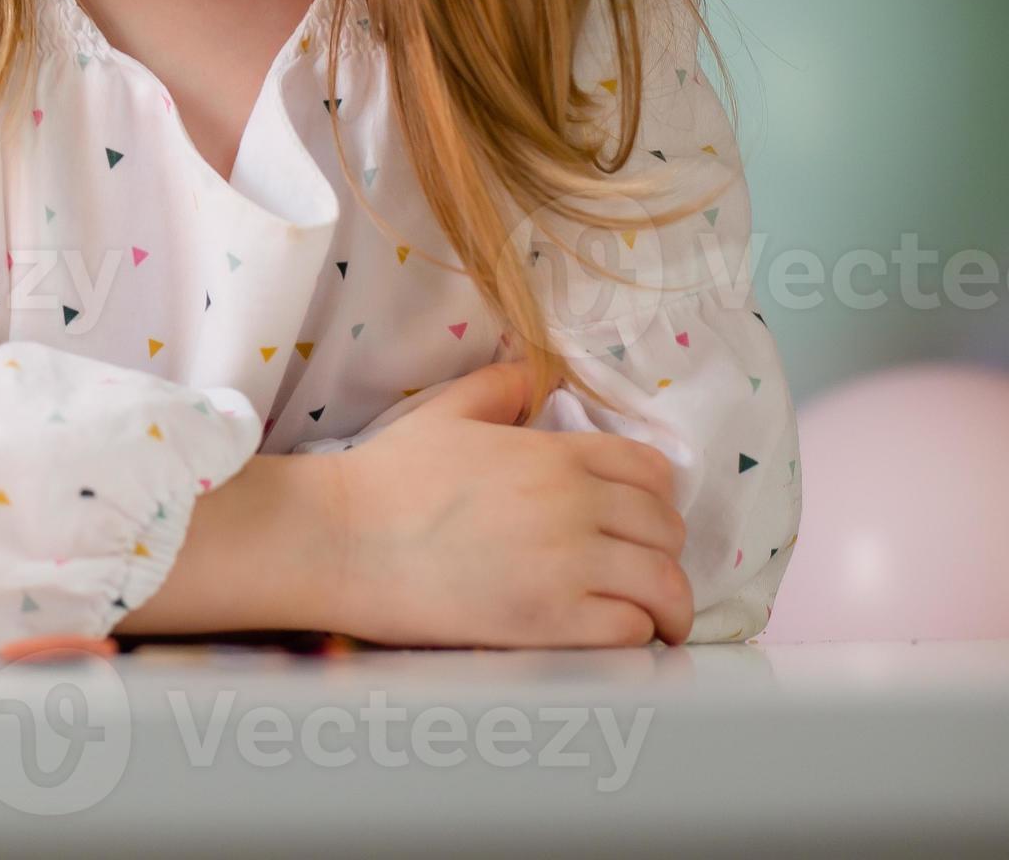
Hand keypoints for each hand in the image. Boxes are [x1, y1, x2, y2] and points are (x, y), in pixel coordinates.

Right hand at [314, 362, 692, 648]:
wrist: (341, 540)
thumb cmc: (386, 477)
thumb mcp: (445, 413)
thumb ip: (499, 388)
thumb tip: (536, 372)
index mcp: (554, 454)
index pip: (652, 470)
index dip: (657, 497)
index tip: (642, 521)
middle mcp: (574, 505)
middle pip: (667, 529)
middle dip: (663, 551)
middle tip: (642, 571)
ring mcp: (567, 565)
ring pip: (665, 585)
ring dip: (667, 606)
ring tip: (655, 620)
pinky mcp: (552, 621)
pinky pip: (632, 631)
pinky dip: (636, 635)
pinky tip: (614, 635)